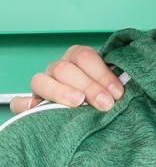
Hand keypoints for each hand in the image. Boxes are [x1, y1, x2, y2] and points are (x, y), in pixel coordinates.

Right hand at [9, 45, 124, 114]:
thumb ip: (115, 85)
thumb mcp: (113, 87)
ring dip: (61, 91)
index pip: (85, 56)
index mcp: (78, 59)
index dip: (102, 74)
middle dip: (88, 86)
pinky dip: (25, 105)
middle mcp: (59, 69)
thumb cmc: (106, 96)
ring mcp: (43, 85)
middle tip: (106, 103)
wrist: (93, 110)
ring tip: (78, 103)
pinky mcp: (31, 103)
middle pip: (65, 69)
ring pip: (41, 80)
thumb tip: (124, 91)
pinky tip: (36, 109)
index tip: (117, 92)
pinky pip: (20, 103)